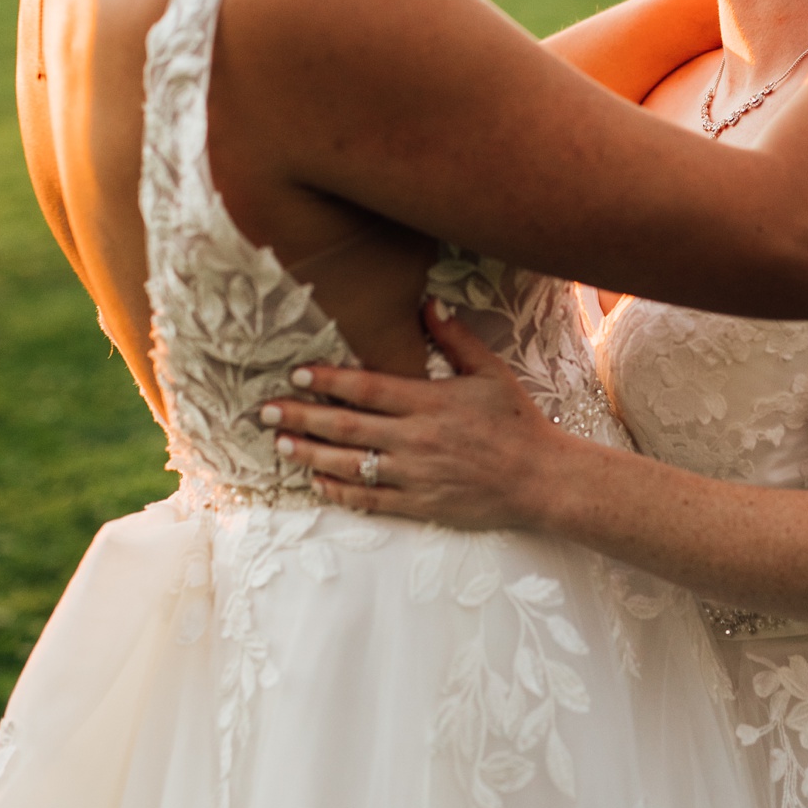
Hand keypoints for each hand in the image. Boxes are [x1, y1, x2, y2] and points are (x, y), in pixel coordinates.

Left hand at [259, 303, 565, 527]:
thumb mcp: (492, 373)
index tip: (297, 374)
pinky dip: (336, 489)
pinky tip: (316, 479)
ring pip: (347, 463)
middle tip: (265, 411)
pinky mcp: (417, 503)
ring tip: (280, 443)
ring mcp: (413, 474)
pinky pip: (366, 498)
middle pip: (345, 425)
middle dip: (300, 416)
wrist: (541, 479)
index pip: (367, 387)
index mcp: (431, 402)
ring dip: (309, 452)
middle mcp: (415, 438)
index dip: (328, 380)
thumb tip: (427, 304)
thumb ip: (455, 339)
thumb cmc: (518, 423)